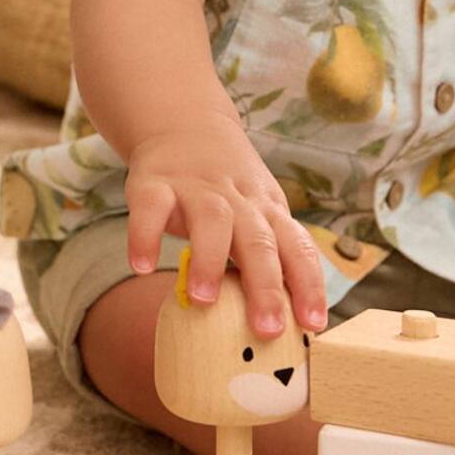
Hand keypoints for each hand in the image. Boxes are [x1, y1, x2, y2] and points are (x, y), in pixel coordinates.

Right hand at [124, 127, 329, 339]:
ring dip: (209, 260)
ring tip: (203, 300)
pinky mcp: (154, 183)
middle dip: (266, 286)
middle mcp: (238, 200)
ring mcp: (196, 189)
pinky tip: (141, 266)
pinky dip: (144, 236)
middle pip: (259, 241)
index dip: (308, 286)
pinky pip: (150, 208)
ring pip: (211, 221)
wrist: (184, 125)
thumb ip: (269, 259)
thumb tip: (285, 327)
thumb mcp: (258, 213)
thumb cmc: (228, 189)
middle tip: (268, 329)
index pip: (298, 248)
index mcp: (269, 212)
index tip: (313, 325)